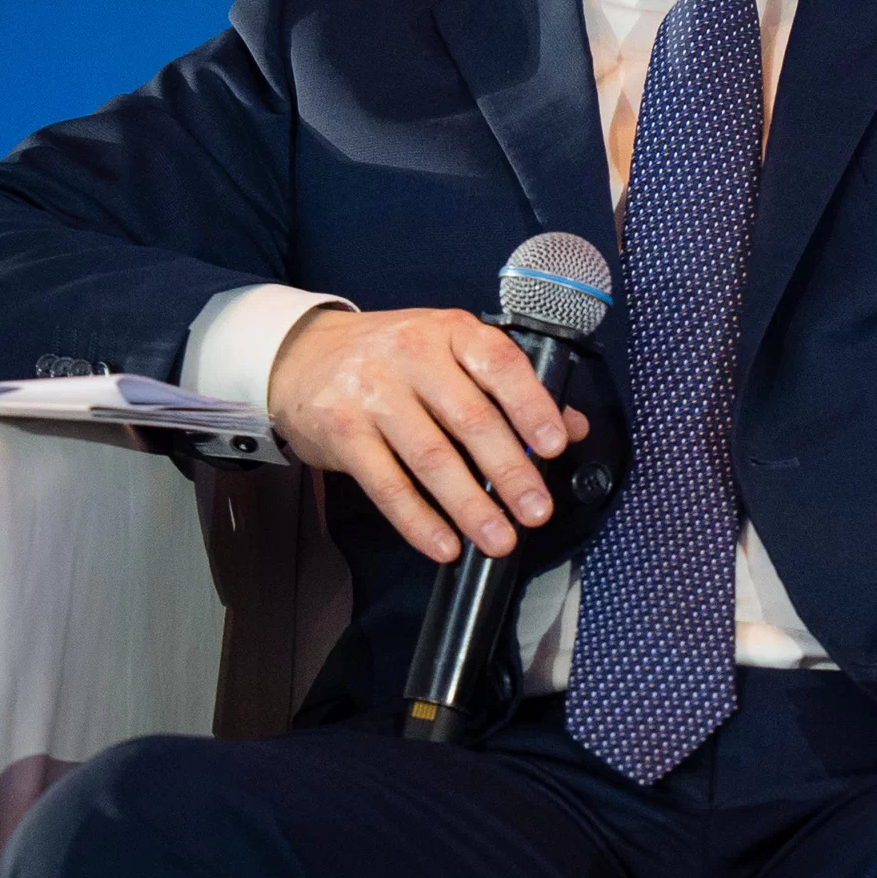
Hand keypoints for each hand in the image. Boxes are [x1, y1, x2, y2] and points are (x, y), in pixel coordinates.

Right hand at [268, 306, 589, 562]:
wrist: (303, 356)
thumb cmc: (392, 357)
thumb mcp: (451, 351)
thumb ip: (510, 386)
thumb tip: (573, 427)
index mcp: (450, 332)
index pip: (500, 365)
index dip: (532, 406)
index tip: (556, 446)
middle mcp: (412, 357)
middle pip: (470, 419)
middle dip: (510, 472)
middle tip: (537, 511)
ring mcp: (373, 394)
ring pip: (431, 458)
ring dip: (470, 506)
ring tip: (499, 540)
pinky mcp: (342, 432)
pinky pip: (387, 485)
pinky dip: (419, 521)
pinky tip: (445, 545)